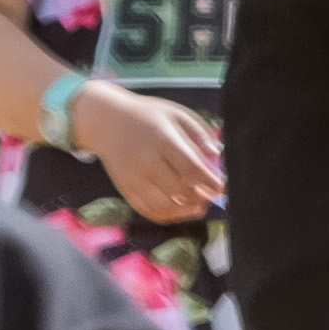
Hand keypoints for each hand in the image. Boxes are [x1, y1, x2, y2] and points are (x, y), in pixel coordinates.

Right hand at [79, 84, 223, 225]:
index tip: (222, 186)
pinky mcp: (125, 189)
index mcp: (162, 139)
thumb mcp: (175, 114)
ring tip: (198, 205)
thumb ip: (199, 133)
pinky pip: (148, 210)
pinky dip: (167, 215)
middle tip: (211, 195)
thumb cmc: (147, 116)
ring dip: (186, 210)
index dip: (211, 182)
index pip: (192, 168)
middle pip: (180, 191)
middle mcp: (146, 161)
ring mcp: (134, 178)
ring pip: (165, 206)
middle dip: (201, 197)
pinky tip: (178, 209)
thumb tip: (217, 154)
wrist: (106, 121)